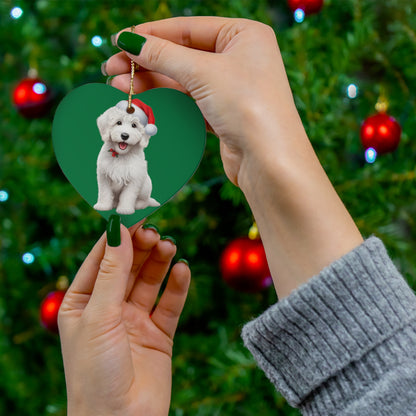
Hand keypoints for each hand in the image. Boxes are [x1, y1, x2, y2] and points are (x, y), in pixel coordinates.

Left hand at [58, 221, 189, 415]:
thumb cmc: (95, 372)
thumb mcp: (99, 315)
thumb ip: (112, 272)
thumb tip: (118, 230)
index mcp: (83, 303)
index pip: (101, 259)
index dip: (118, 236)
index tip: (135, 214)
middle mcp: (109, 308)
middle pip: (128, 267)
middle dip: (141, 248)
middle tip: (155, 232)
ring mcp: (135, 320)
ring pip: (150, 281)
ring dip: (159, 262)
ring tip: (169, 246)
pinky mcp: (159, 333)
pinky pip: (170, 303)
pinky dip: (177, 286)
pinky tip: (182, 270)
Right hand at [105, 16, 361, 298]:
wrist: (269, 161)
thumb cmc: (247, 106)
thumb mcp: (202, 72)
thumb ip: (163, 55)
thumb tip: (128, 40)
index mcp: (244, 35)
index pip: (188, 28)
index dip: (151, 34)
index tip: (120, 41)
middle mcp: (240, 58)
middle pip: (183, 54)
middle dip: (146, 62)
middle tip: (112, 68)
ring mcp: (232, 88)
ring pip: (184, 80)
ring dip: (152, 82)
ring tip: (119, 85)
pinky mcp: (224, 114)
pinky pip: (189, 101)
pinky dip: (167, 101)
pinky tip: (144, 101)